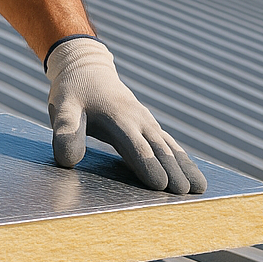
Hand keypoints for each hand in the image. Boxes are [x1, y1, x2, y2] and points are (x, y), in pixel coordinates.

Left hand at [45, 36, 206, 194]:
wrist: (87, 67)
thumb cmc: (73, 91)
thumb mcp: (62, 108)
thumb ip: (66, 132)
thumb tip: (68, 161)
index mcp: (118, 117)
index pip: (135, 146)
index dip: (148, 165)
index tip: (161, 185)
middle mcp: (138, 119)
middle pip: (159, 148)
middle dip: (173, 171)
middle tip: (186, 193)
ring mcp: (146, 121)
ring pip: (169, 146)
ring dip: (184, 166)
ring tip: (200, 188)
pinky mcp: (148, 124)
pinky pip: (169, 142)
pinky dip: (182, 157)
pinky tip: (193, 173)